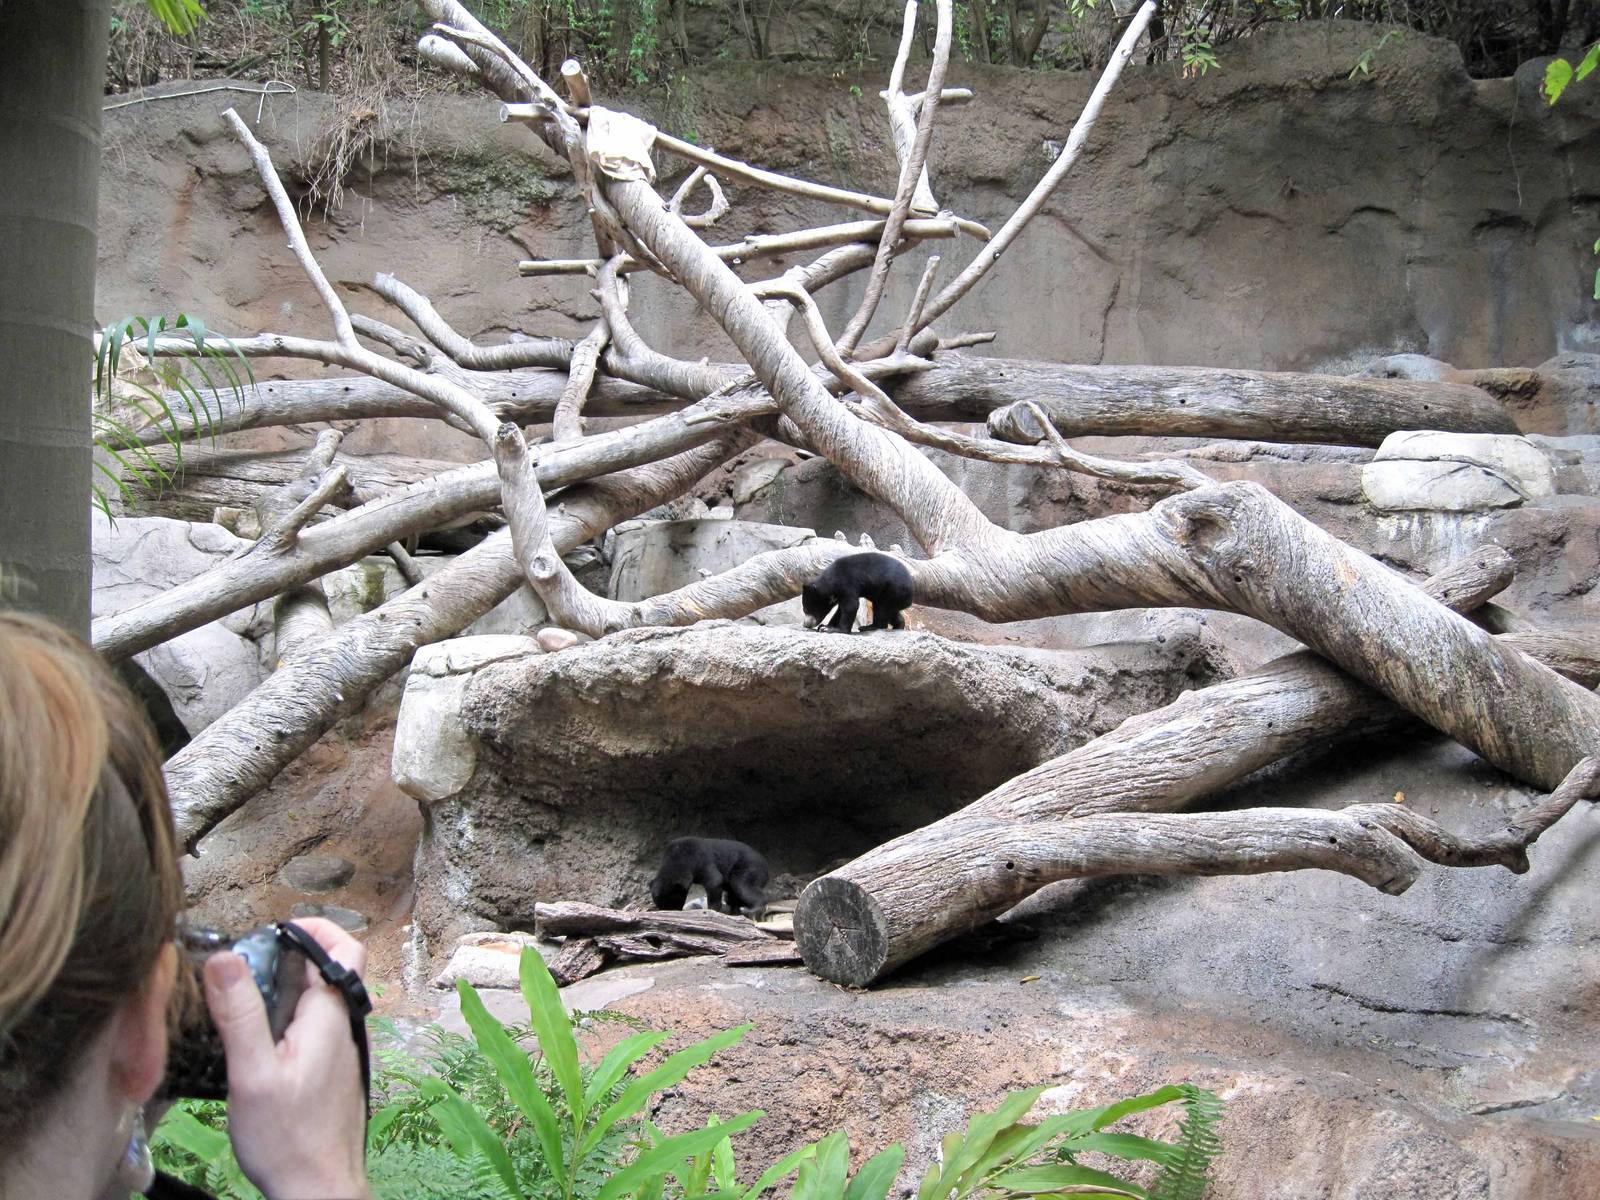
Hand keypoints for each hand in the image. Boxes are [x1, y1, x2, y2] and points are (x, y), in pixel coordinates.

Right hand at [203, 918, 372, 1199]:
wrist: (318, 1190)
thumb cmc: (288, 1139)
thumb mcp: (253, 1074)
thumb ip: (240, 1015)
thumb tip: (224, 958)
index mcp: (330, 1017)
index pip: (343, 949)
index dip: (313, 928)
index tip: (274, 929)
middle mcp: (343, 1027)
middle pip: (329, 970)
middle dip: (289, 956)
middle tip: (245, 964)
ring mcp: (340, 1050)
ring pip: (318, 1001)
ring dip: (286, 988)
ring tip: (242, 997)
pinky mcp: (330, 1072)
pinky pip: (313, 1028)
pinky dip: (287, 1018)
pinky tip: (256, 1039)